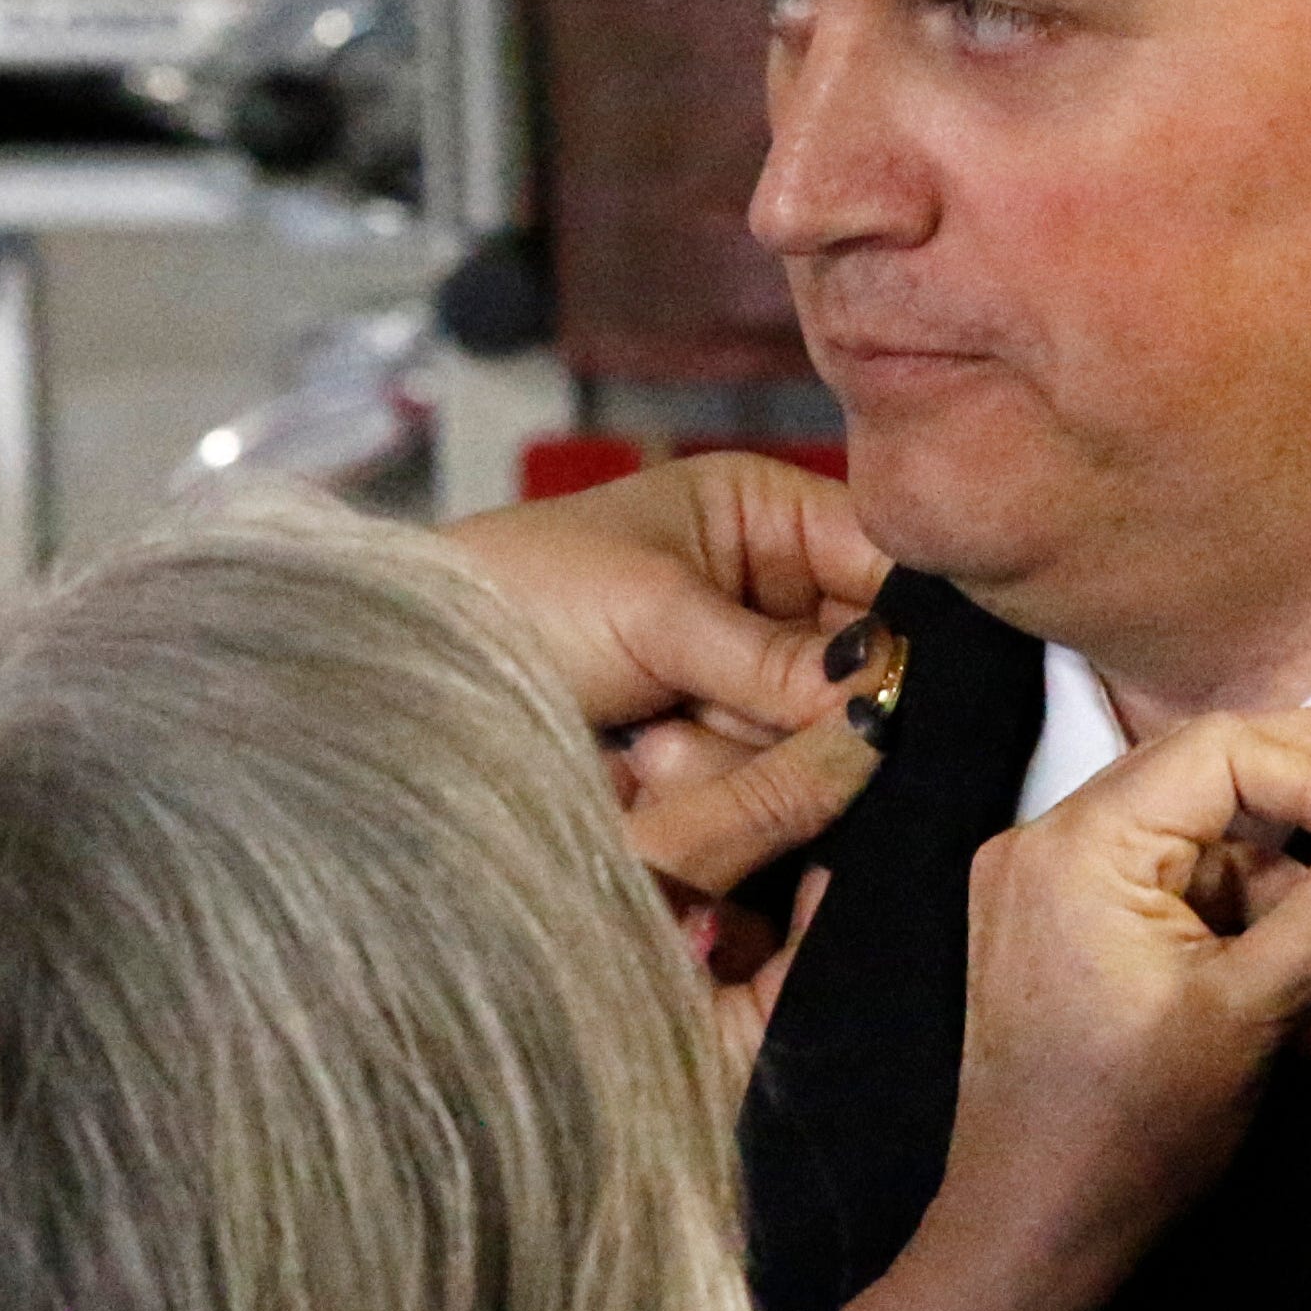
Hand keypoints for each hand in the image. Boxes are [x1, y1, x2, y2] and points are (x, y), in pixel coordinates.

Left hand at [450, 460, 898, 1073]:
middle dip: (785, 709)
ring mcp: (740, 688)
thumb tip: (885, 696)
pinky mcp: (711, 760)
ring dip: (726, 754)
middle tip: (700, 713)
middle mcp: (768, 600)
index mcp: (764, 518)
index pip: (888, 563)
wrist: (405, 685)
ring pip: (807, 745)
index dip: (905, 629)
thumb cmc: (512, 604)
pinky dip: (699, 787)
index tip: (891, 689)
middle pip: (860, 673)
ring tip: (641, 737)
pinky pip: (755, 792)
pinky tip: (638, 768)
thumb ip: (773, 658)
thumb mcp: (651, 614)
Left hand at [876, 707, 1310, 1310]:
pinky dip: (1244, 939)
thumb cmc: (1130, 1131)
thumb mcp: (1252, 1014)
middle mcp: (1047, 845)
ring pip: (1202, 851)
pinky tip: (1310, 1015)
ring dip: (1291, 898)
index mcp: (1077, 845)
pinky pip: (1174, 903)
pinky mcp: (1064, 937)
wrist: (1032, 1235)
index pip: (1220, 750)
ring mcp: (1049, 891)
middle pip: (1208, 780)